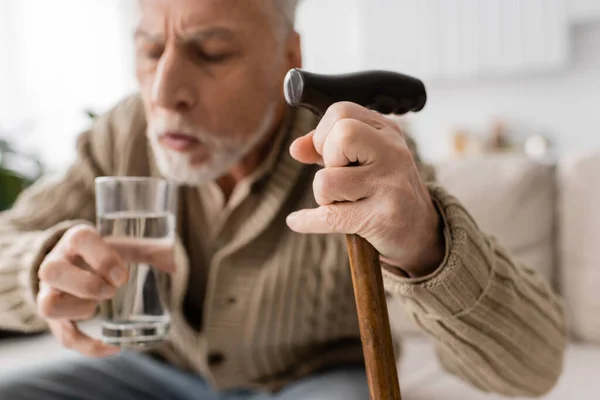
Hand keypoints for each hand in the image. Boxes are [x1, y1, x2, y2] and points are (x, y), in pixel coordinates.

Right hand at [37, 225, 175, 356]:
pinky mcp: (56, 318)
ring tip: (99, 309)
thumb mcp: (123, 244)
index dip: (102, 258)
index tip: (123, 275)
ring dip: (78, 311)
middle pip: (52, 271)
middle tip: (111, 291)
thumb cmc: (105, 252)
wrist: (75, 263)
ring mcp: (50, 291)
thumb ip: (148, 250)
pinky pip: (63, 336)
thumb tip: (172, 265)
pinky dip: (88, 346)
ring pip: (48, 305)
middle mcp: (56, 264)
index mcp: (76, 240)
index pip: (80, 239)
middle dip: (86, 285)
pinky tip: (113, 346)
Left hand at [286, 102, 443, 277]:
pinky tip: (299, 221)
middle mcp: (392, 153)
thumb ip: (326, 147)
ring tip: (343, 201)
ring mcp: (390, 185)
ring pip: (327, 180)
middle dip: (327, 158)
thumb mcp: (362, 158)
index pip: (341, 111)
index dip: (323, 132)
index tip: (329, 153)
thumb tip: (296, 149)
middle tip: (338, 175)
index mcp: (387, 131)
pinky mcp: (383, 218)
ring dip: (324, 196)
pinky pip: (329, 216)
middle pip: (342, 134)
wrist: (421, 230)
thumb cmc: (383, 188)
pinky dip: (307, 221)